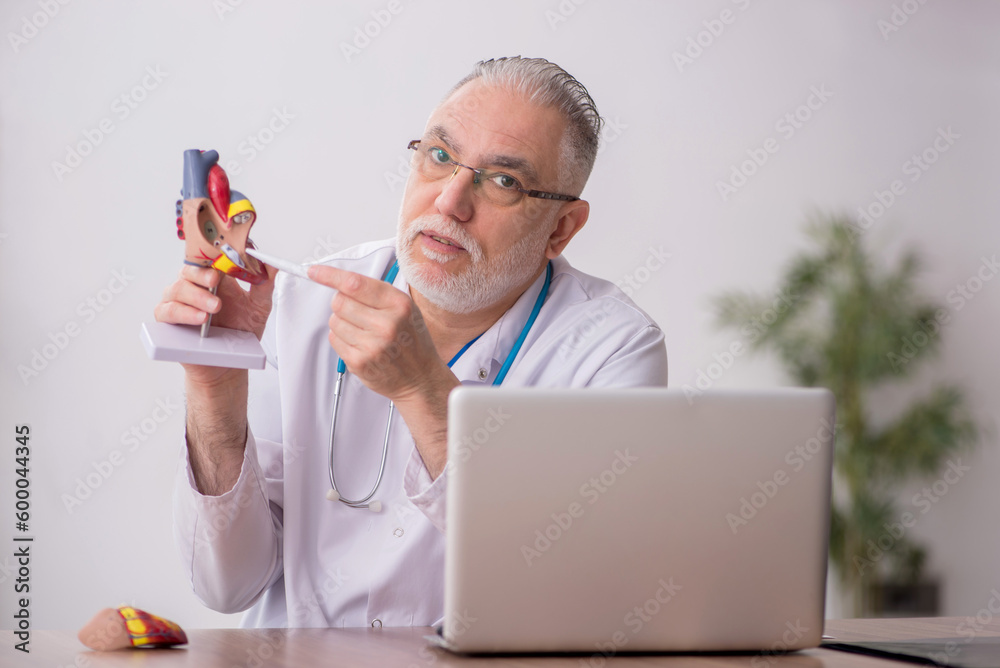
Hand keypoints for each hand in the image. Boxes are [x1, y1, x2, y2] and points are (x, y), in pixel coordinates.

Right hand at [154, 264, 275, 385]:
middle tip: (215, 283)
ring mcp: (179, 302)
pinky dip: (182, 313)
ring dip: (196, 297)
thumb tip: (273, 265)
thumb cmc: (240, 332)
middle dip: (202, 275)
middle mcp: (194, 287)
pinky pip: (167, 311)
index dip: (213, 257)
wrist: (230, 362)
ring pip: (177, 289)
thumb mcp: (258, 307)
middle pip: (190, 270)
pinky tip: (198, 318)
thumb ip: (264, 285)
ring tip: (212, 309)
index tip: (224, 262)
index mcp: (215, 279)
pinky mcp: (168, 320)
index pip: (208, 260)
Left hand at [306, 265, 447, 401]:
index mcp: (399, 304)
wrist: (420, 378)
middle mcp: (387, 323)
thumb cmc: (410, 340)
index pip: (355, 284)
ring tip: (363, 332)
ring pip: (334, 321)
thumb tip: (340, 283)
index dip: (329, 275)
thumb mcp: (405, 308)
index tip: (314, 271)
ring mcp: (372, 345)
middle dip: (342, 304)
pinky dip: (342, 339)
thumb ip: (376, 293)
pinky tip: (360, 344)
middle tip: (357, 313)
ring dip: (342, 323)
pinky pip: (334, 340)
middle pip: (339, 302)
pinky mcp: (359, 362)